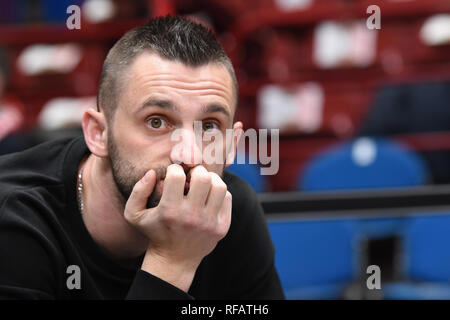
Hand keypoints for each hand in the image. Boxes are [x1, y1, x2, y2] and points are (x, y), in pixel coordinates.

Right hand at [124, 164, 231, 290]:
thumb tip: (153, 172)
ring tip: (202, 183)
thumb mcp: (134, 215)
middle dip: (196, 171)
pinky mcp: (222, 227)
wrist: (174, 260)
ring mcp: (209, 223)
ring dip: (210, 179)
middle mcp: (191, 216)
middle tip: (191, 176)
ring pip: (219, 186)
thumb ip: (138, 190)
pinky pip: (227, 197)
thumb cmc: (154, 232)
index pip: (177, 175)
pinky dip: (218, 192)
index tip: (174, 175)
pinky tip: (208, 197)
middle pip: (202, 177)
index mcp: (169, 211)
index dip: (175, 169)